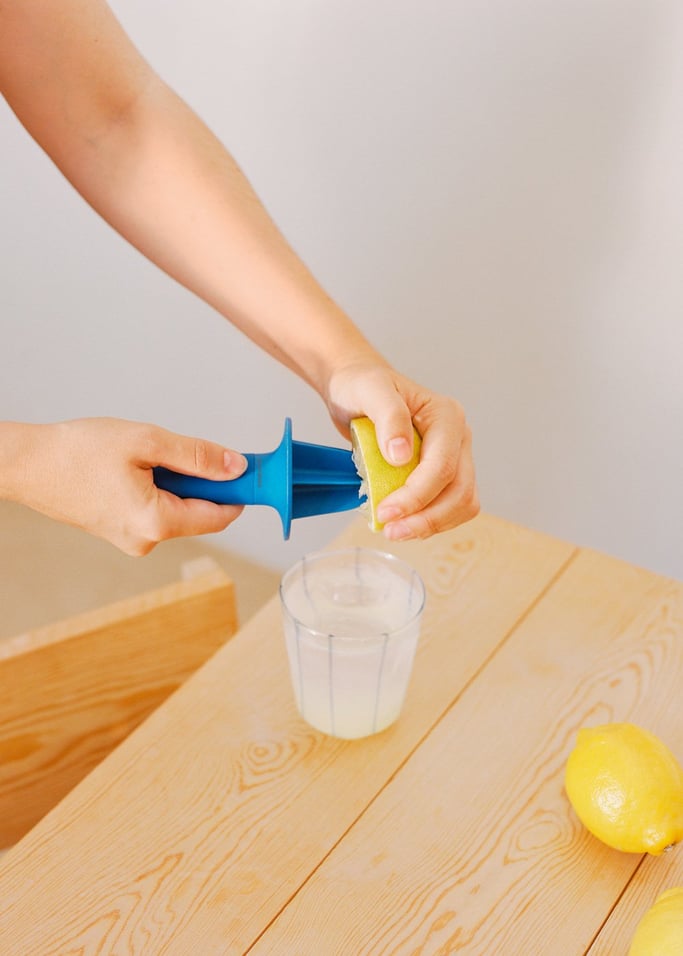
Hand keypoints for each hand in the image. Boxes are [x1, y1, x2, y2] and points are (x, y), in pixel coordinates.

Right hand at [8, 418, 246, 554]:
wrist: (27, 464)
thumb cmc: (77, 451)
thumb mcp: (146, 441)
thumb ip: (197, 456)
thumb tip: (237, 466)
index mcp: (156, 522)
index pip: (220, 515)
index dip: (240, 491)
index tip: (252, 469)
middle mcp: (147, 541)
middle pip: (199, 512)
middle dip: (201, 481)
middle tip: (183, 450)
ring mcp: (131, 541)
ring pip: (176, 509)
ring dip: (175, 482)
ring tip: (142, 458)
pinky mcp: (119, 533)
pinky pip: (154, 510)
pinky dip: (156, 489)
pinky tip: (130, 470)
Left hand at [325, 362, 478, 539]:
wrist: (357, 388)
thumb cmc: (363, 385)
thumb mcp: (370, 391)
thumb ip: (389, 417)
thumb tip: (401, 455)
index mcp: (447, 416)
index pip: (442, 466)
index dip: (416, 496)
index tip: (385, 512)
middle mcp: (458, 437)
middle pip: (459, 490)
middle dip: (427, 517)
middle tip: (391, 530)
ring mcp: (454, 456)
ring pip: (461, 503)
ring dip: (431, 524)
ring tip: (396, 531)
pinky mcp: (443, 474)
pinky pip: (449, 506)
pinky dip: (430, 521)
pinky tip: (404, 523)